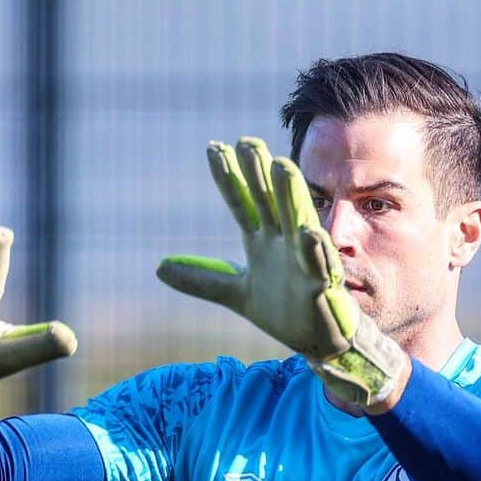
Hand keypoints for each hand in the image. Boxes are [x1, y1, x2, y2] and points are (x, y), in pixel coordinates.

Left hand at [156, 138, 406, 407]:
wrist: (316, 339)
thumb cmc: (283, 309)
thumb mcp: (235, 293)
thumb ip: (201, 278)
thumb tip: (159, 267)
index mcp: (262, 241)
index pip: (241, 203)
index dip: (228, 178)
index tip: (213, 147)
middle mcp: (283, 242)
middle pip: (268, 202)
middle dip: (258, 174)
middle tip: (248, 141)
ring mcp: (304, 260)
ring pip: (297, 222)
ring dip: (290, 195)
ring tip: (282, 165)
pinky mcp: (321, 285)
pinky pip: (320, 265)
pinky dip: (316, 250)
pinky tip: (309, 233)